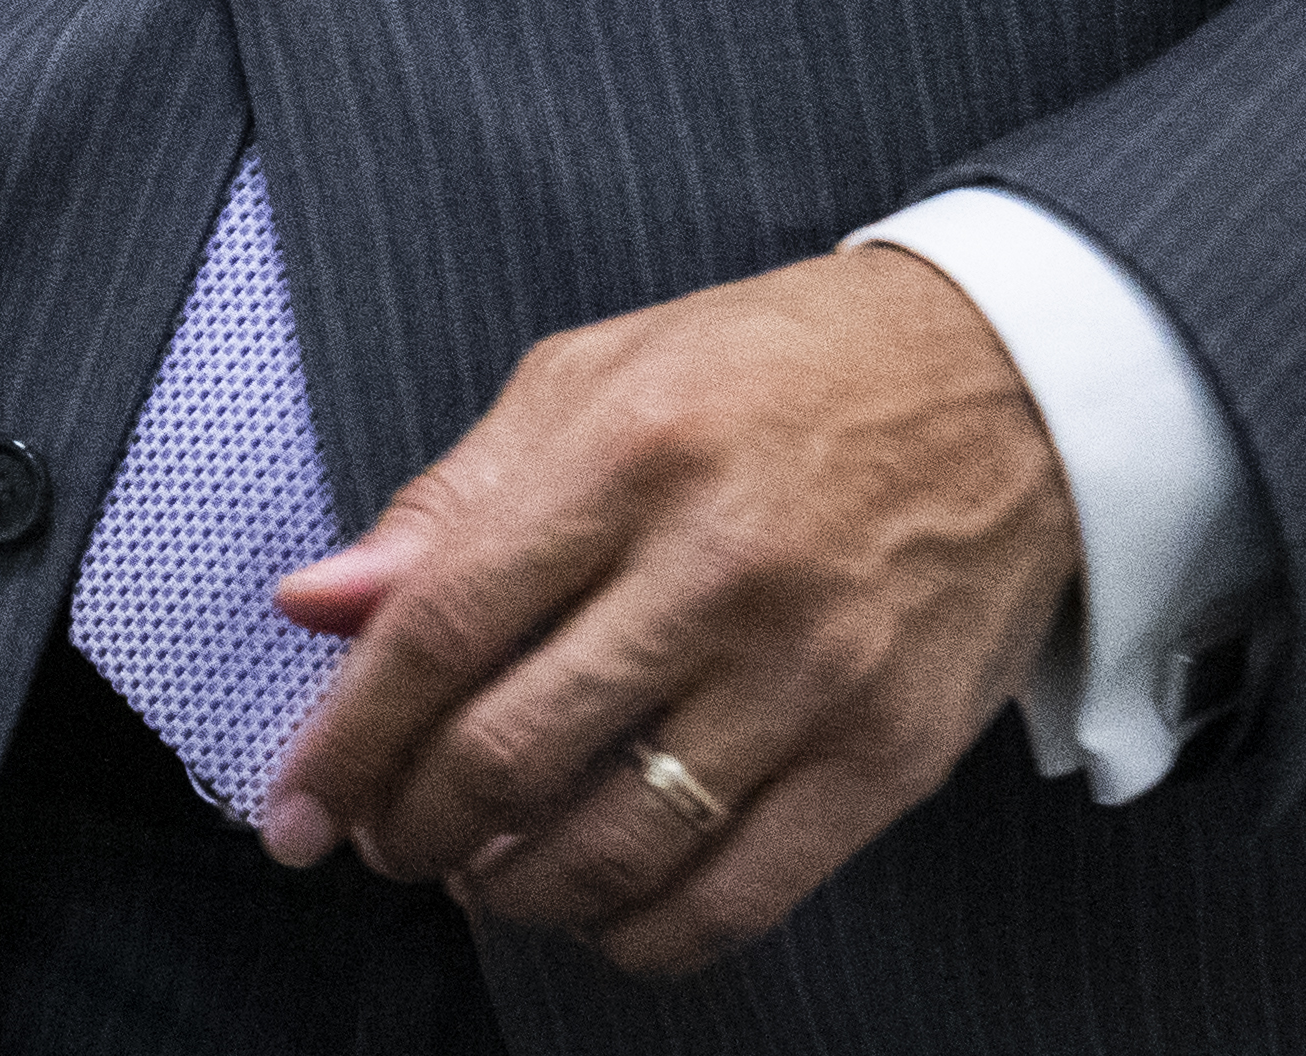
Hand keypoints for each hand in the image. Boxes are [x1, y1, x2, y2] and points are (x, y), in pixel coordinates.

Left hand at [257, 244, 1069, 977]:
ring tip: (481, 873)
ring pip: (613, 847)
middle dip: (412, 830)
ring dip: (511, 893)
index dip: (346, 740)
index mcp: (624, 451)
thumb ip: (450, 501)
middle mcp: (716, 565)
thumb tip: (316, 605)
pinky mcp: (885, 755)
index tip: (297, 807)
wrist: (1009, 381)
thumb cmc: (780, 371)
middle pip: (510, 753)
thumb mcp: (595, 377)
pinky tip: (597, 906)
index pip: (438, 629)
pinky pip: (734, 899)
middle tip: (387, 841)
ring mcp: (810, 670)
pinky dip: (637, 934)